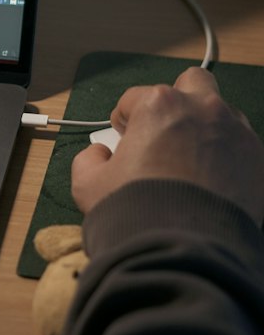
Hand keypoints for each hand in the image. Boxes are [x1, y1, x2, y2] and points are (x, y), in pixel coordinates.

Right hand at [72, 66, 263, 223]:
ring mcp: (237, 134)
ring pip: (224, 115)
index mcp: (159, 105)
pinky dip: (230, 159)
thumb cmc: (136, 211)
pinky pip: (243, 149)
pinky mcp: (260, 162)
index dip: (125, 120)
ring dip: (208, 129)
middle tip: (165, 133)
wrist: (183, 250)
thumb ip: (89, 160)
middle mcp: (203, 109)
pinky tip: (214, 184)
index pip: (135, 98)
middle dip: (178, 101)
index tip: (125, 139)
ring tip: (193, 164)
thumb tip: (98, 155)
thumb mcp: (89, 186)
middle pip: (193, 84)